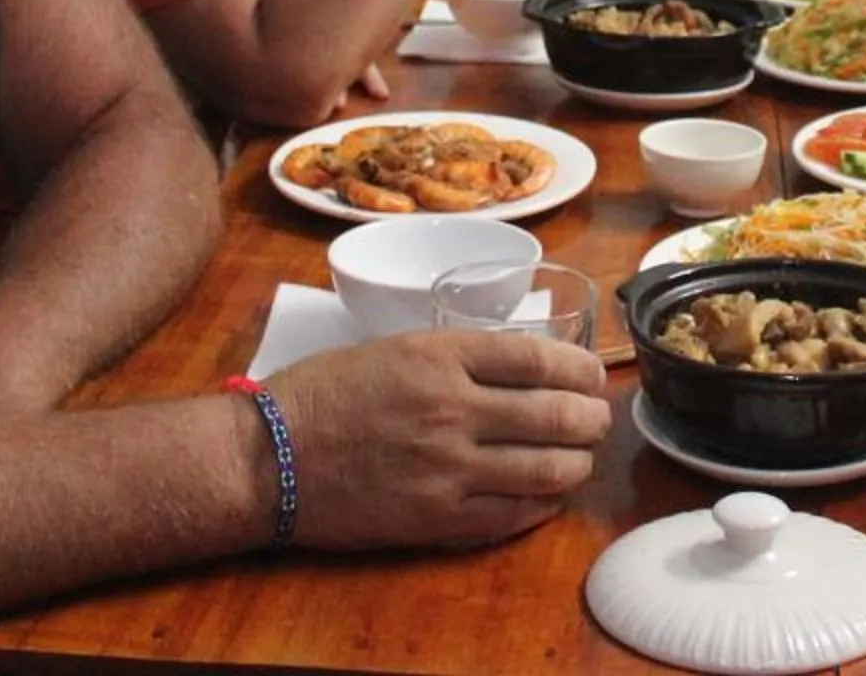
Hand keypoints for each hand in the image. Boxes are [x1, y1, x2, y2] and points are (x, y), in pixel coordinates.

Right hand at [266, 329, 609, 550]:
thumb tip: (517, 368)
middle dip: (592, 417)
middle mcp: (452, 409)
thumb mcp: (392, 348)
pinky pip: (511, 515)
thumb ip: (455, 357)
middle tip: (598, 417)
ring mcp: (447, 468)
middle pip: (555, 414)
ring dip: (577, 462)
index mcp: (440, 356)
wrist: (267, 457)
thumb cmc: (321, 393)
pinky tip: (548, 497)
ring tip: (581, 457)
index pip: (538, 357)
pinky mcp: (436, 518)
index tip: (593, 374)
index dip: (580, 367)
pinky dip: (542, 505)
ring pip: (545, 469)